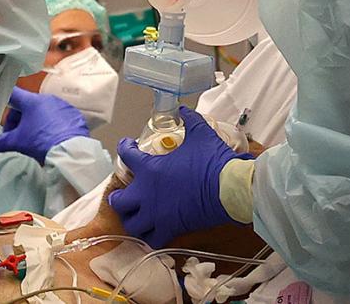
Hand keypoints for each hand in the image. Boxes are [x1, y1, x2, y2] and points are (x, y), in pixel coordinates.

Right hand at [0, 86, 89, 163]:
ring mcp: (63, 106)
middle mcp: (48, 99)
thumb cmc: (41, 144)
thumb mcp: (17, 143)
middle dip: (18, 120)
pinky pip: (58, 117)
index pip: (12, 93)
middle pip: (27, 105)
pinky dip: (51, 125)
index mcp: (32, 101)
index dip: (3, 98)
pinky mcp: (74, 116)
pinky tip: (49, 138)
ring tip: (33, 139)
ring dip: (35, 122)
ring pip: (42, 111)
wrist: (70, 154)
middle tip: (15, 135)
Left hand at [106, 107, 253, 246]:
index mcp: (150, 169)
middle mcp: (147, 193)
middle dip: (118, 198)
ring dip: (131, 219)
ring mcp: (157, 214)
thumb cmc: (213, 161)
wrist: (231, 188)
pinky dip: (150, 236)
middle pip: (119, 202)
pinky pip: (153, 239)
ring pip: (132, 224)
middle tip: (123, 194)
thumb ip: (190, 120)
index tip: (127, 144)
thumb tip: (184, 109)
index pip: (126, 155)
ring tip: (135, 215)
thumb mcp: (201, 134)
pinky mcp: (172, 228)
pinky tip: (153, 231)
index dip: (124, 147)